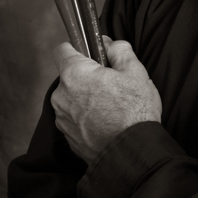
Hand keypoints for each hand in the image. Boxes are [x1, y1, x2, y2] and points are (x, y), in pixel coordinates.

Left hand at [51, 36, 161, 163]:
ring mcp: (62, 118)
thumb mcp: (136, 72)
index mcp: (75, 74)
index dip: (77, 48)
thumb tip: (110, 44)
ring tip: (111, 106)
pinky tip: (106, 121)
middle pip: (69, 76)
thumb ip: (120, 50)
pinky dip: (85, 117)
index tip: (91, 54)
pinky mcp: (67, 137)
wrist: (131, 152)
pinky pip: (74, 118)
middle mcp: (61, 95)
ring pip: (71, 98)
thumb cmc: (134, 111)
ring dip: (85, 98)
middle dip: (87, 76)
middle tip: (111, 83)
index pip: (62, 50)